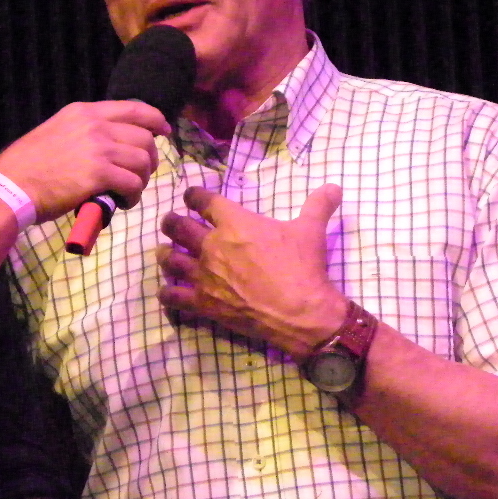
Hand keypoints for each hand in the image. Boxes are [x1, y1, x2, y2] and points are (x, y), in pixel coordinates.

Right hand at [0, 100, 168, 222]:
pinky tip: (122, 203)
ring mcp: (99, 148)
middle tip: (141, 174)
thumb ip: (82, 132)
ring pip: (143, 161)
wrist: (11, 186)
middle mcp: (95, 125)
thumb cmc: (26, 165)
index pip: (134, 109)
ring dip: (141, 180)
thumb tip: (107, 144)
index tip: (164, 131)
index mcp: (83, 112)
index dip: (156, 120)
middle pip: (145, 137)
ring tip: (128, 192)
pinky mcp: (100, 174)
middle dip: (150, 158)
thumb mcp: (55, 132)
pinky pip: (133, 183)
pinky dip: (133, 196)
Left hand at [157, 183, 347, 357]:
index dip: (193, 195)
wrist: (301, 312)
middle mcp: (212, 246)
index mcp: (235, 223)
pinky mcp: (204, 303)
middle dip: (171, 222)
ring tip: (163, 253)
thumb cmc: (303, 267)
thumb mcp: (311, 230)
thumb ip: (318, 205)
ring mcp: (205, 275)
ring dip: (164, 255)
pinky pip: (174, 296)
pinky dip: (167, 293)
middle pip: (178, 227)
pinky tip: (167, 291)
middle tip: (170, 222)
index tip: (190, 195)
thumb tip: (334, 186)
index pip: (204, 201)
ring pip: (170, 260)